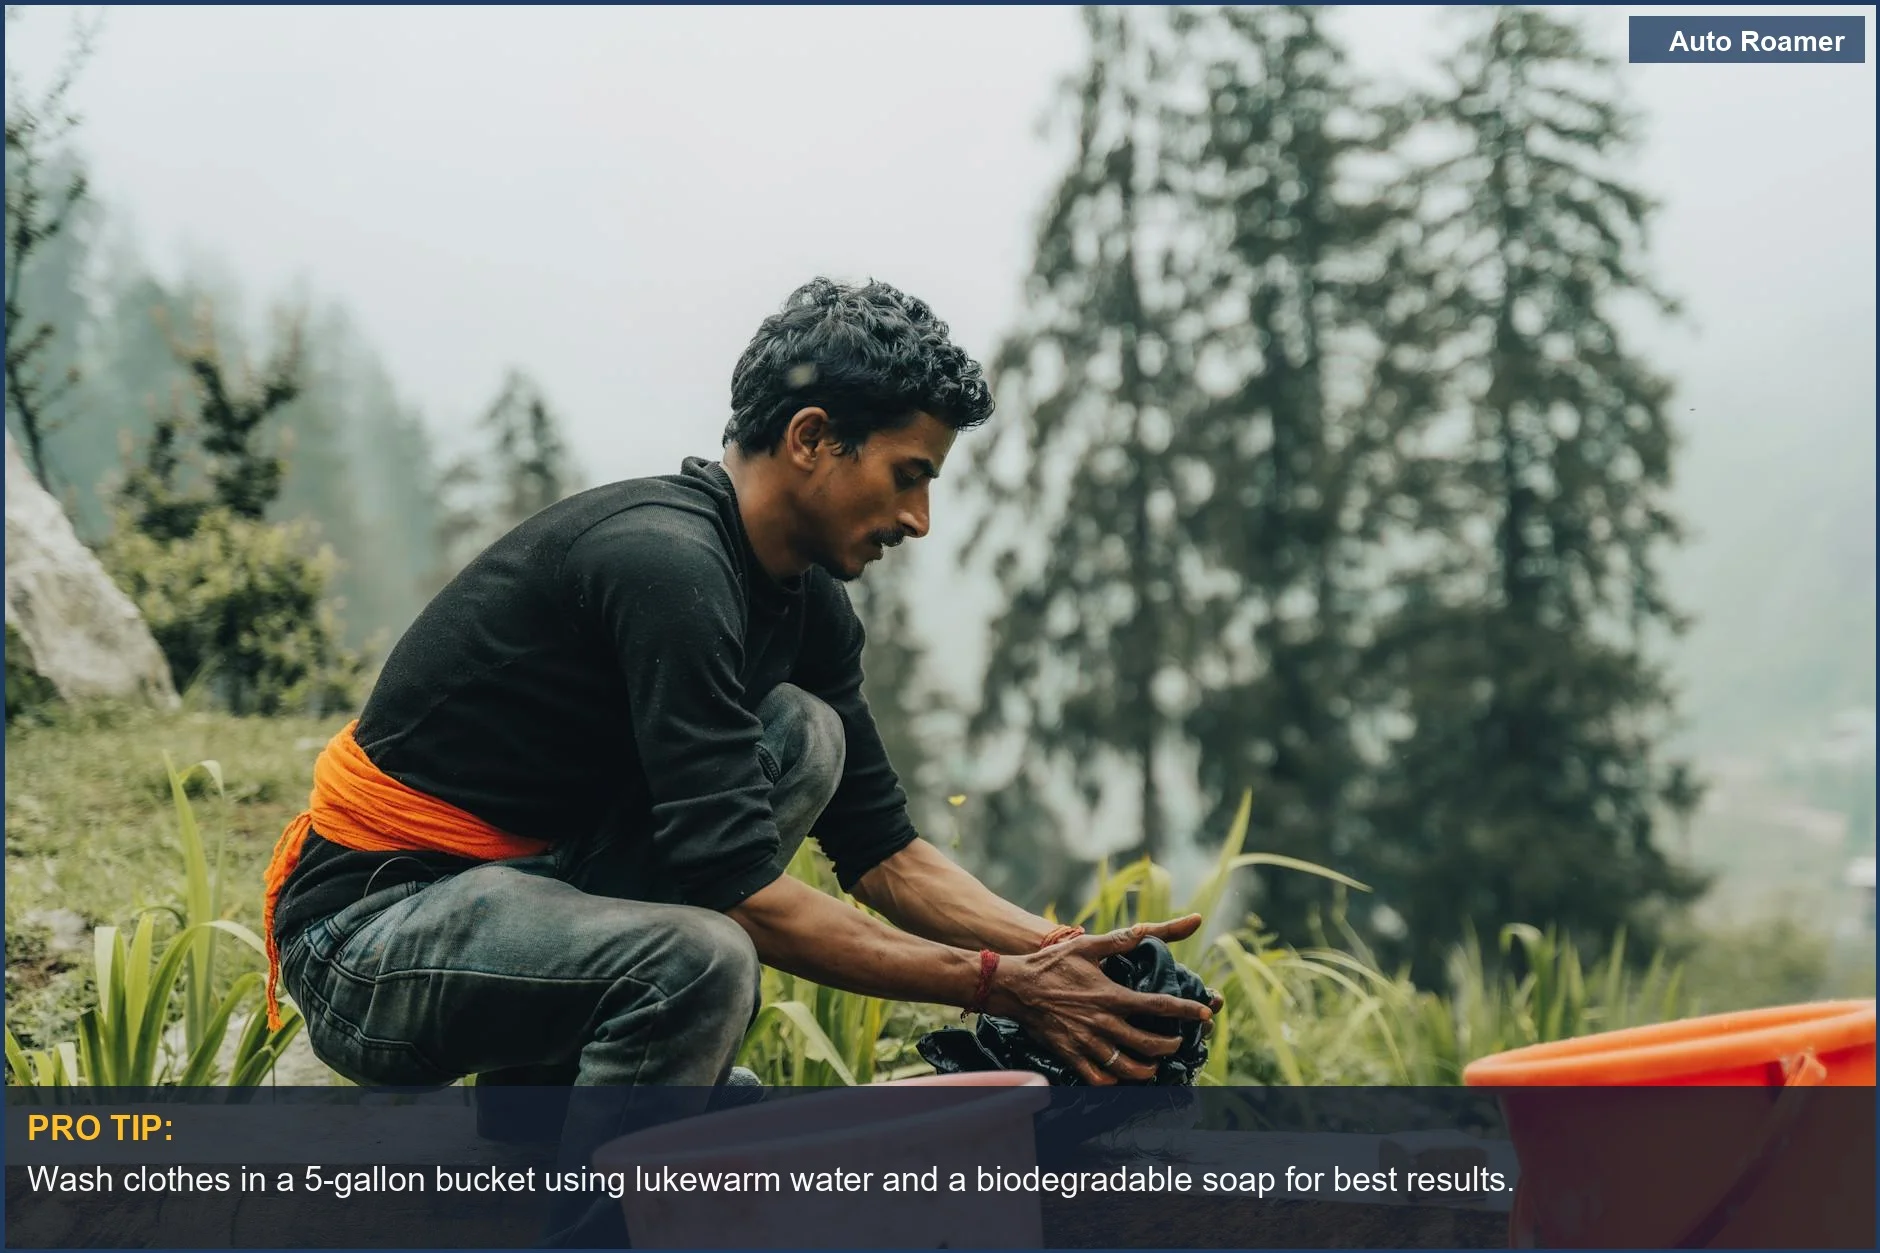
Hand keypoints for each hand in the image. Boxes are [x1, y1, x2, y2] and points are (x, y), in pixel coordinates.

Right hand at [984, 915, 1212, 1085]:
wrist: (1015, 987)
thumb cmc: (1052, 964)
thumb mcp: (1089, 945)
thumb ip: (1124, 939)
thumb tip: (1151, 927)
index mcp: (1111, 996)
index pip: (1158, 1005)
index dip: (1186, 1011)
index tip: (1205, 1015)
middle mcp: (1103, 1023)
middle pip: (1149, 1044)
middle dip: (1170, 1046)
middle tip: (1177, 1042)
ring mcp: (1087, 1043)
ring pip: (1127, 1068)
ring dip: (1147, 1069)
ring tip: (1154, 1064)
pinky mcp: (1071, 1056)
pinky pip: (1099, 1079)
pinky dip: (1114, 1082)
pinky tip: (1121, 1076)